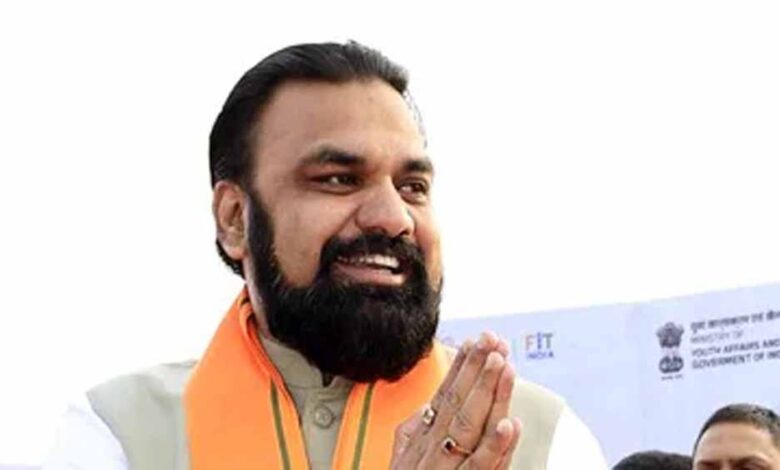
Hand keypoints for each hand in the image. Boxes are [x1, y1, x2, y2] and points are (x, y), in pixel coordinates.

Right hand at [391, 332, 521, 468]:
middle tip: (491, 339)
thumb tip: (425, 405)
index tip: (473, 341)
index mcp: (424, 436)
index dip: (461, 367)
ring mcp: (449, 465)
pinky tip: (509, 424)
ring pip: (472, 423)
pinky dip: (496, 444)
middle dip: (476, 367)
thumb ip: (411, 430)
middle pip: (458, 399)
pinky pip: (481, 463)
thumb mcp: (401, 456)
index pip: (445, 393)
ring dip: (488, 392)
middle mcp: (435, 445)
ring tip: (502, 364)